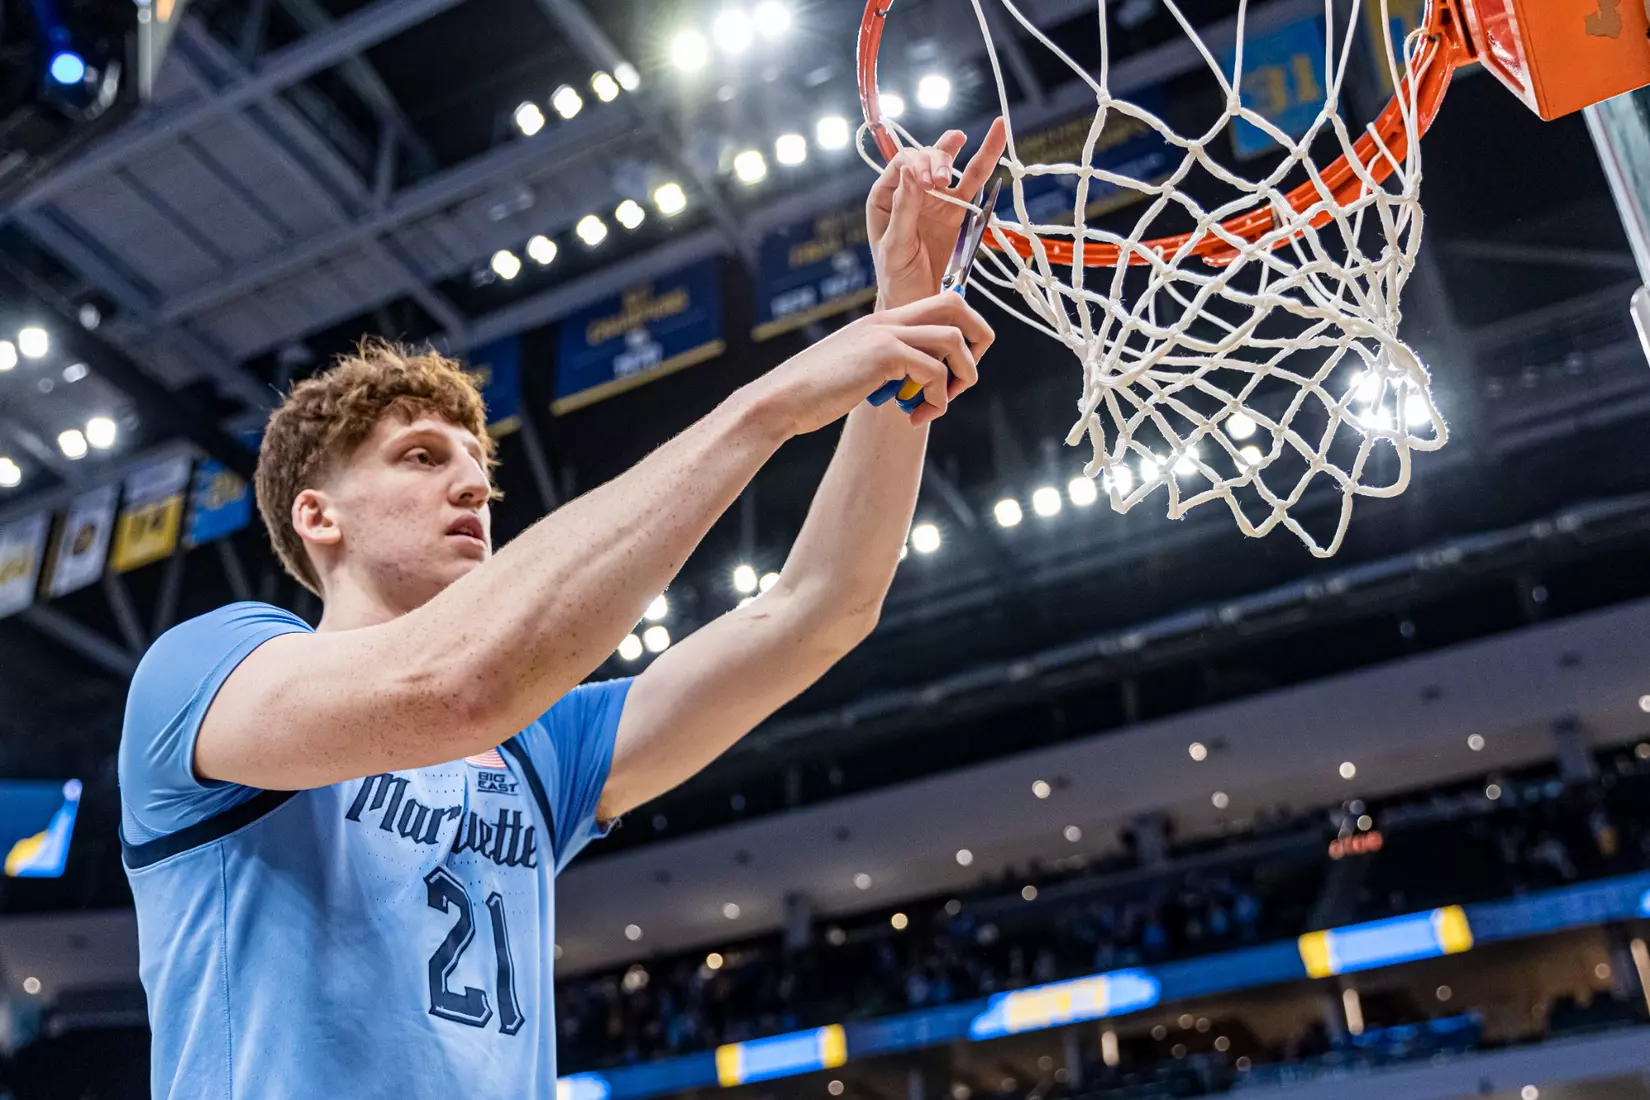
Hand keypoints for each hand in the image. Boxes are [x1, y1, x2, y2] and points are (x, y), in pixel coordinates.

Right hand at [751, 294, 994, 434]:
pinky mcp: (884, 355)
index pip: (945, 302)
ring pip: (954, 339)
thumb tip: (920, 381)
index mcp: (885, 320)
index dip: (965, 332)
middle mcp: (890, 319)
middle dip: (977, 343)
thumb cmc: (817, 391)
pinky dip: (936, 401)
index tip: (954, 371)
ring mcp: (887, 334)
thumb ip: (891, 365)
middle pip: (959, 306)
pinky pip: (935, 372)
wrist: (783, 400)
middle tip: (961, 381)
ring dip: (959, 379)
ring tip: (935, 406)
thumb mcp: (861, 369)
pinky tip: (913, 417)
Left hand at [867, 118, 1008, 309]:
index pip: (903, 165)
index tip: (930, 184)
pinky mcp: (955, 211)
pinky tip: (997, 137)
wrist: (916, 303)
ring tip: (961, 137)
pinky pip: (971, 184)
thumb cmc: (896, 279)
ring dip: (953, 151)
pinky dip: (984, 161)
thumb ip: (904, 210)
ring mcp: (933, 200)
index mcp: (884, 198)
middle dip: (936, 162)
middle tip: (943, 181)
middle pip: (925, 160)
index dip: (918, 166)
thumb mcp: (896, 246)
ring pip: (948, 165)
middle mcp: (908, 192)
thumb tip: (911, 172)